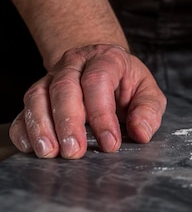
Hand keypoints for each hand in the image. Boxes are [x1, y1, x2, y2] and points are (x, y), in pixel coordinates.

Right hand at [9, 44, 166, 158]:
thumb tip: (141, 133)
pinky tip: (31, 147)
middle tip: (74, 152)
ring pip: (37, 97)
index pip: (98, 81)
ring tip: (50, 153)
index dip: (102, 114)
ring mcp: (52, 77)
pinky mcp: (38, 94)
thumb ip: (148, 111)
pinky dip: (23, 129)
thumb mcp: (148, 92)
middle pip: (64, 88)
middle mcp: (75, 64)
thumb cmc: (127, 83)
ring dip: (41, 127)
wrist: (102, 66)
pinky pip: (23, 110)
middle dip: (68, 123)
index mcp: (106, 59)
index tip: (110, 143)